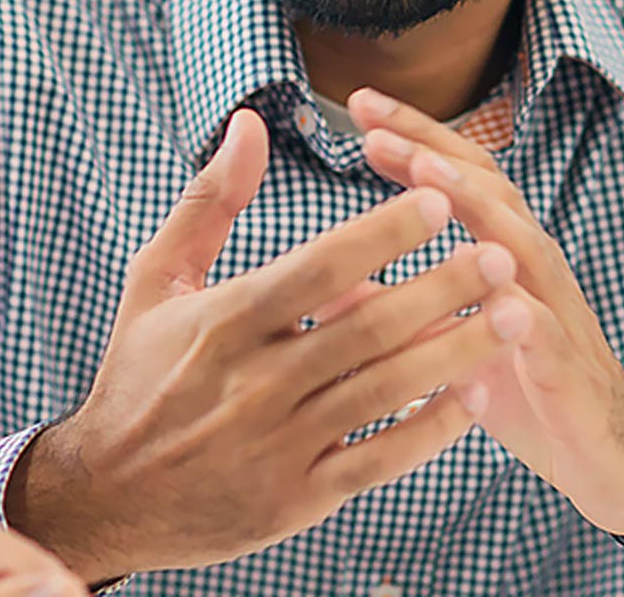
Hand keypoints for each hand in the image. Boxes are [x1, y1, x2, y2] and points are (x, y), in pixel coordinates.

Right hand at [4, 108, 523, 584]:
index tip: (435, 201)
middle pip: (368, 329)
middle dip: (444, 289)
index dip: (381, 235)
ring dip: (457, 352)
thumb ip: (209, 201)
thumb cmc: (136, 373)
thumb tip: (248, 125)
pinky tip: (473, 396)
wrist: (109, 494)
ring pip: (386, 391)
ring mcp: (281, 444)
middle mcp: (256, 381)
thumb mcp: (156, 277)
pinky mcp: (298, 499)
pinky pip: (379, 459)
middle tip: (500, 255)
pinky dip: (430, 429)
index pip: (317, 268)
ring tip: (514, 317)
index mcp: (224, 320)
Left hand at [350, 87, 623, 538]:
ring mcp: (554, 310)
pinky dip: (516, 307)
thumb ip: (394, 309)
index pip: (458, 175)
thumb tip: (324, 287)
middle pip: (487, 187)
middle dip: (430, 147)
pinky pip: (543, 330)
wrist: (607, 458)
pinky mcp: (566, 367)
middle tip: (373, 124)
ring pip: (519, 242)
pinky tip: (488, 285)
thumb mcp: (445, 343)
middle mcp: (530, 266)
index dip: (414, 136)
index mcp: (501, 252)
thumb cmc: (520, 387)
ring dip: (473, 203)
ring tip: (425, 172)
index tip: (361, 106)